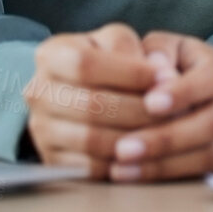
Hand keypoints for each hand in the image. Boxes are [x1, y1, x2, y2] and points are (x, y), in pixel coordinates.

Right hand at [20, 22, 169, 177]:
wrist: (83, 94)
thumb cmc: (107, 62)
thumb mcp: (115, 42)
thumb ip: (133, 49)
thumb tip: (163, 73)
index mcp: (50, 55)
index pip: (85, 64)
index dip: (129, 72)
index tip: (167, 78)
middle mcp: (37, 92)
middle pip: (91, 105)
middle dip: (140, 110)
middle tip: (175, 112)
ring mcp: (42, 129)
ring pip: (93, 140)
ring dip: (136, 139)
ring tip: (167, 133)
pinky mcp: (54, 161)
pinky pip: (92, 168)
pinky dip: (124, 164)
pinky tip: (148, 154)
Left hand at [105, 30, 212, 181]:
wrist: (200, 92)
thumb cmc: (171, 64)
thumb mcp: (165, 48)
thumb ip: (158, 53)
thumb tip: (154, 67)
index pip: (210, 79)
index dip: (182, 93)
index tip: (148, 103)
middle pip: (208, 125)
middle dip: (165, 138)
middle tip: (123, 147)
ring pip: (205, 155)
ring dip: (161, 164)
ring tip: (122, 166)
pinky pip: (198, 174)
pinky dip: (164, 176)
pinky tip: (132, 175)